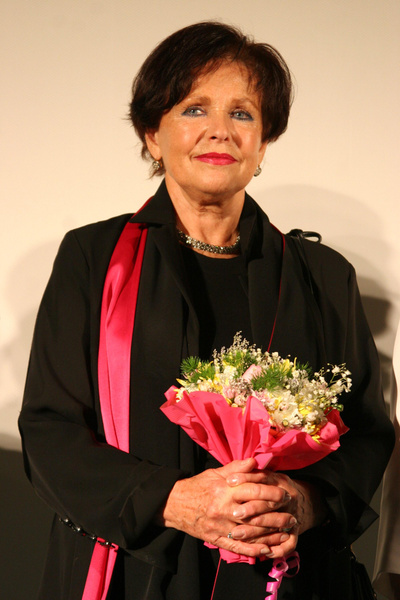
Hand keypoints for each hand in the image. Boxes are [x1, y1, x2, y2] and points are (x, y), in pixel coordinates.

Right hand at [161, 458, 290, 558]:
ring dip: (270, 534)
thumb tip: (256, 461)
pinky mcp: (215, 538)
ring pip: (249, 532)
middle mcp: (223, 508)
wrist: (174, 504)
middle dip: (276, 515)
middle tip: (291, 515)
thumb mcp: (216, 473)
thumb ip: (237, 468)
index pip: (253, 490)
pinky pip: (237, 546)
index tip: (284, 493)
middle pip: (255, 513)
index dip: (271, 492)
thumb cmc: (198, 486)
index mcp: (224, 489)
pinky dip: (253, 550)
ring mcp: (219, 525)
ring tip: (286, 532)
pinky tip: (266, 550)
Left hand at [226, 469, 327, 557]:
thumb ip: (254, 470)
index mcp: (280, 481)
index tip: (229, 481)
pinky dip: (278, 549)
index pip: (263, 478)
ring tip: (236, 534)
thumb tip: (246, 462)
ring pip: (274, 525)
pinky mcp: (295, 532)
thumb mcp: (267, 475)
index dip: (245, 478)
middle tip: (233, 513)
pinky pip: (289, 544)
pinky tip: (263, 552)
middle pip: (268, 503)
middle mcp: (288, 499)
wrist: (302, 501)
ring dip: (255, 532)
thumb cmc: (276, 487)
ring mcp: (292, 516)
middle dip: (250, 508)